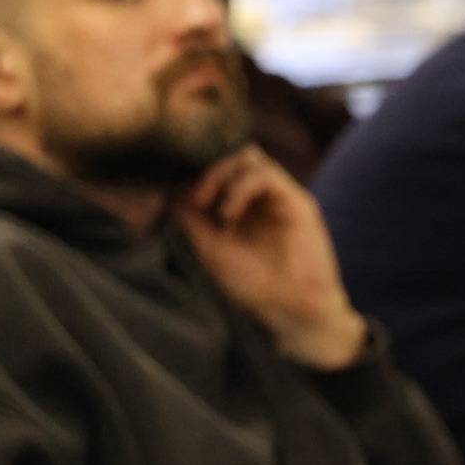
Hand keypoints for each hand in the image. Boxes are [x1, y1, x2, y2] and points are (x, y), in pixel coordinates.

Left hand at [173, 148, 367, 369]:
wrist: (292, 308)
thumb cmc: (254, 285)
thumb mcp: (209, 249)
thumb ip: (191, 219)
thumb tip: (167, 192)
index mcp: (241, 207)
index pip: (218, 169)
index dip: (195, 173)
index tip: (174, 193)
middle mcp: (261, 198)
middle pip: (233, 156)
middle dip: (207, 170)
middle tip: (193, 199)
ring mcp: (280, 197)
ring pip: (249, 157)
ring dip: (221, 175)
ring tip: (207, 204)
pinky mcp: (297, 201)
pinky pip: (266, 174)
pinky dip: (240, 188)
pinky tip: (228, 213)